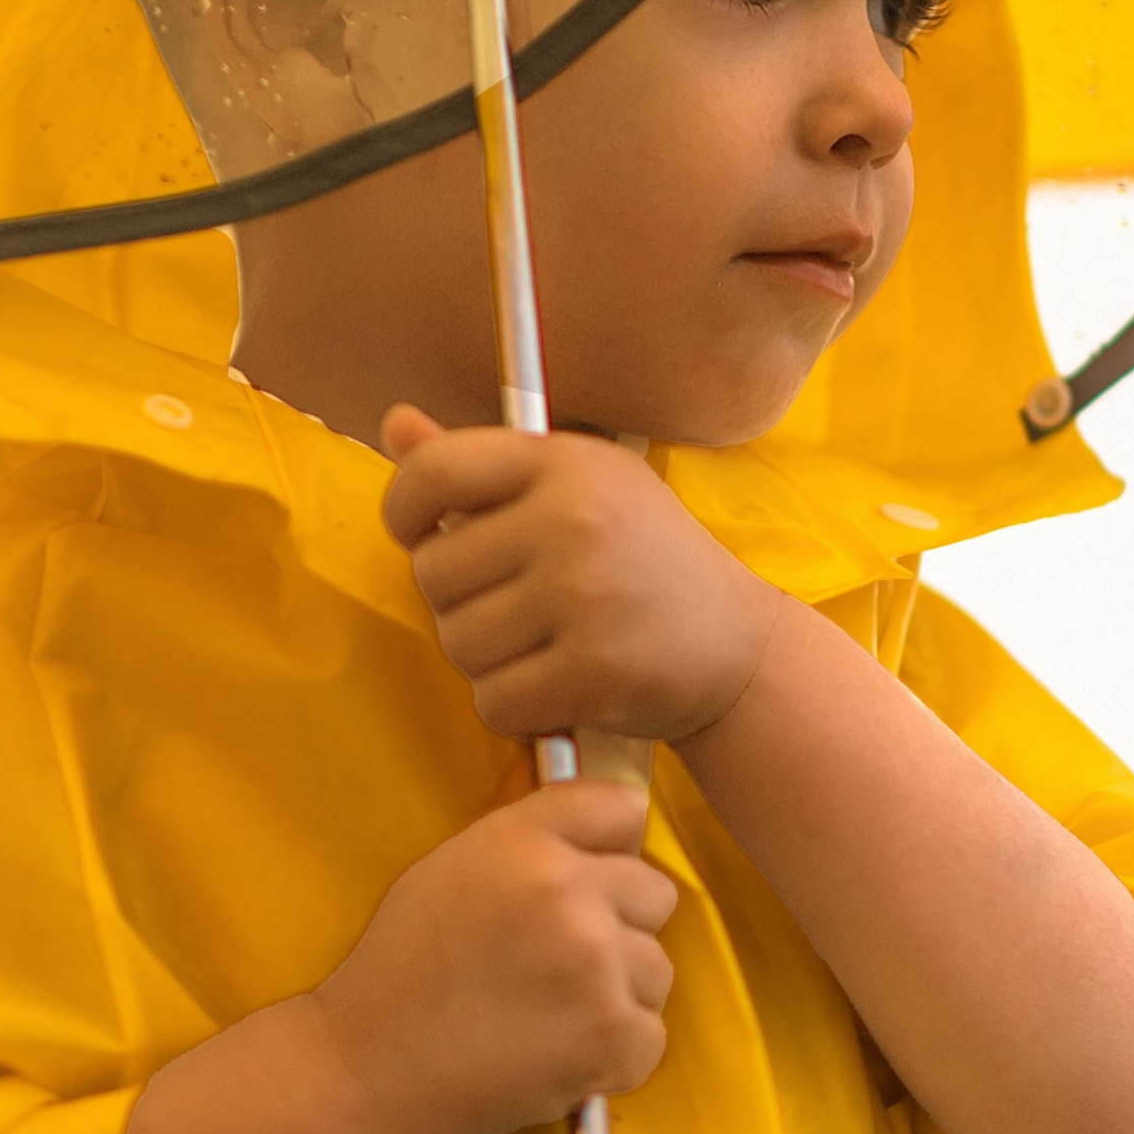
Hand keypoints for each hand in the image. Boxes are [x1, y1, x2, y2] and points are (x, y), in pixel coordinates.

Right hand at [314, 781, 675, 1133]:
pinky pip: (650, 1036)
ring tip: (548, 1019)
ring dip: (617, 997)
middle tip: (555, 968)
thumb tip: (607, 840)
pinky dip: (613, 1058)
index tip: (589, 882)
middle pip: (655, 894)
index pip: (624, 808)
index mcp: (525, 840)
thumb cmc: (400, 971)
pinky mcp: (611, 1033)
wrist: (365, 1070)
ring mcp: (596, 962)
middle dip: (619, 929)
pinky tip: (556, 1059)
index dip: (611, 849)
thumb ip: (530, 843)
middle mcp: (568, 889)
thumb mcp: (452, 869)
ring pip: (656, 970)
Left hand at [381, 407, 783, 745]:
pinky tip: (558, 689)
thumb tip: (394, 424)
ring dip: (487, 660)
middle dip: (458, 601)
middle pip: (434, 571)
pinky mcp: (595, 670)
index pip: (435, 471)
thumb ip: (482, 466)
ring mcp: (585, 595)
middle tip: (515, 607)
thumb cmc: (642, 561)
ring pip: (459, 643)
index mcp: (565, 463)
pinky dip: (517, 709)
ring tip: (542, 647)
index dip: (404, 508)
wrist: (739, 648)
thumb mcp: (579, 488)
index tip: (419, 533)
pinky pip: (495, 701)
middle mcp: (574, 519)